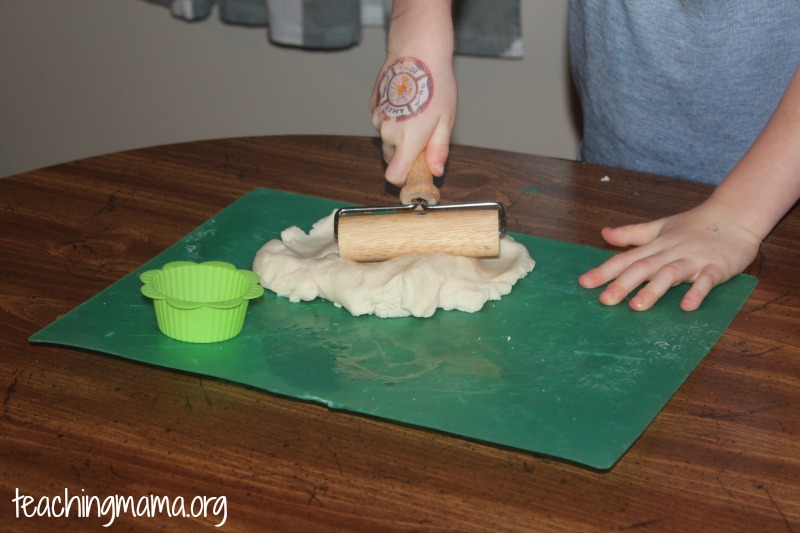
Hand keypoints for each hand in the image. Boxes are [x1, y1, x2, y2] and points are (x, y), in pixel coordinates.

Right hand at [370, 55, 455, 186]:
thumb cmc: (435, 84)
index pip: (393, 176)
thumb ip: (438, 150)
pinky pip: (382, 120)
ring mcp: (378, 118)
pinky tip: (406, 101)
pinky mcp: (373, 105)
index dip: (404, 178)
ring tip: (417, 112)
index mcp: (407, 141)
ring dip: (398, 133)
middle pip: (392, 157)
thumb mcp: (445, 121)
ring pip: (386, 137)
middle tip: (424, 136)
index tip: (415, 173)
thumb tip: (436, 171)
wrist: (416, 51)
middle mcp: (388, 132)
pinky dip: (392, 118)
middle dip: (405, 153)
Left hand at [578, 198, 761, 310]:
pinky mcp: (716, 267)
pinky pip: (706, 281)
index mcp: (655, 245)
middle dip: (623, 284)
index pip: (626, 259)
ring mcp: (693, 259)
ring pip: (670, 274)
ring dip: (653, 290)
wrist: (735, 216)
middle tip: (604, 300)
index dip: (605, 271)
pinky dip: (697, 292)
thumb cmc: (694, 225)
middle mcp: (670, 252)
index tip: (584, 283)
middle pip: (643, 268)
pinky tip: (686, 306)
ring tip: (636, 306)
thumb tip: (604, 233)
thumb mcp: (659, 227)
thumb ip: (631, 234)